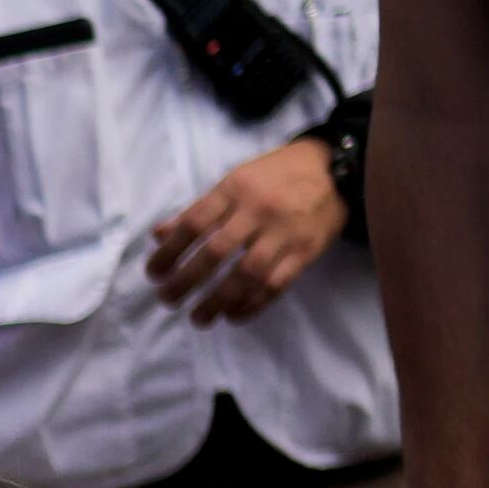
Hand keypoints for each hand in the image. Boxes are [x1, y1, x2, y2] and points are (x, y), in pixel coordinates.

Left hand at [142, 138, 347, 325]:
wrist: (334, 170)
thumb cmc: (275, 176)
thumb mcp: (234, 181)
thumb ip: (198, 210)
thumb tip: (158, 235)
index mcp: (236, 189)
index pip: (194, 224)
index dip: (170, 252)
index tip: (154, 273)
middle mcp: (259, 210)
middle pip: (216, 252)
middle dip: (187, 280)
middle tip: (168, 299)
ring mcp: (285, 232)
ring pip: (246, 274)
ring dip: (218, 300)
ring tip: (198, 317)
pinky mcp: (306, 251)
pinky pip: (276, 284)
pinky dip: (252, 304)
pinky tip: (233, 315)